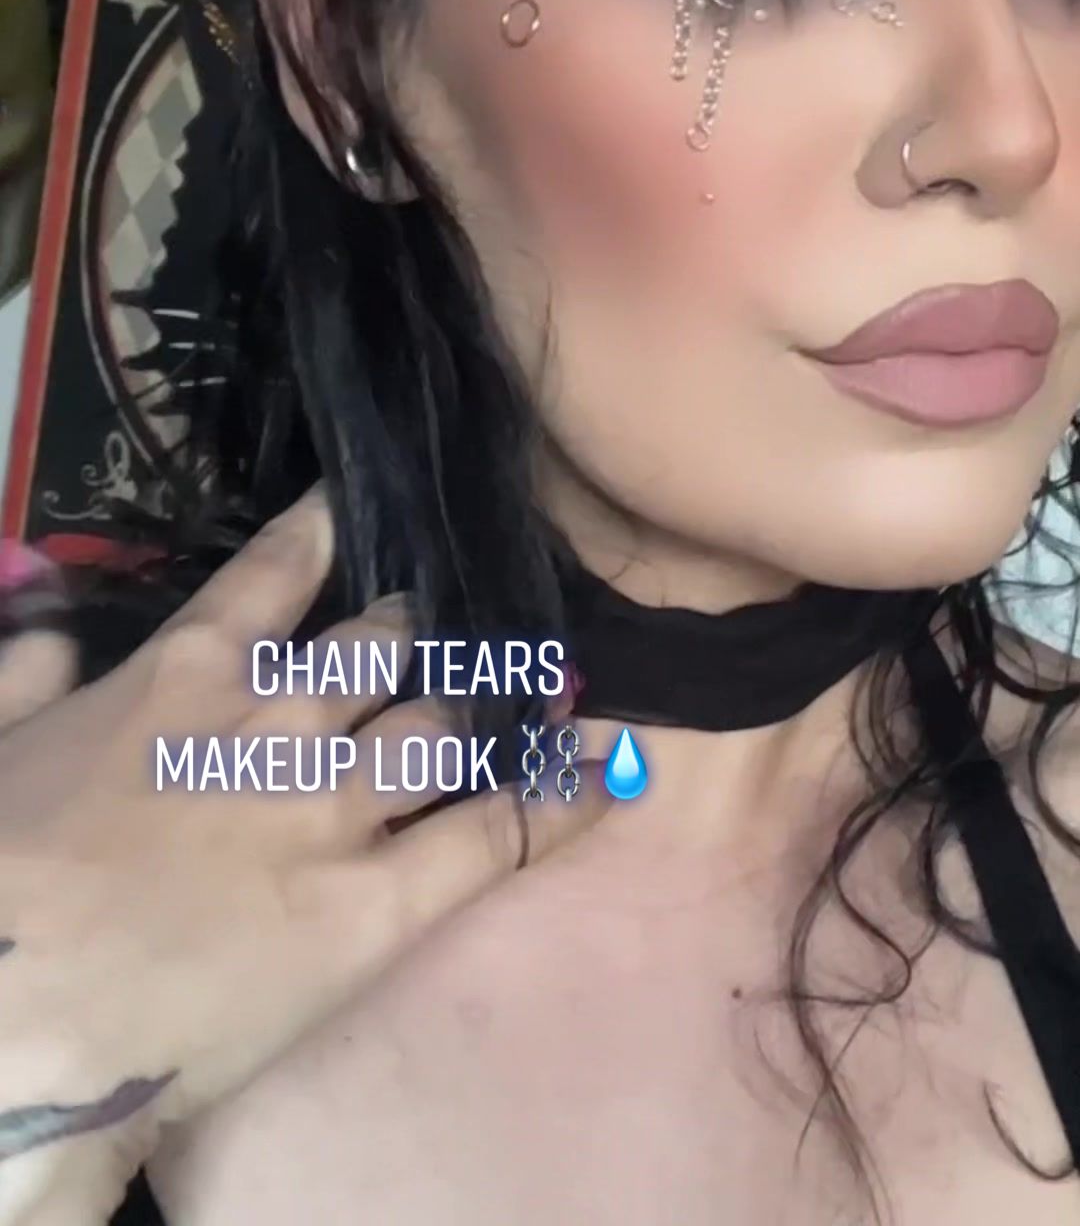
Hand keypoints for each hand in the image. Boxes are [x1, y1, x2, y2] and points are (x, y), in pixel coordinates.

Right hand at [0, 494, 606, 1222]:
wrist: (13, 1003)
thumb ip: (27, 669)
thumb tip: (45, 625)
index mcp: (188, 674)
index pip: (279, 572)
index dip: (328, 530)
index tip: (361, 505)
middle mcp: (283, 720)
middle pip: (386, 648)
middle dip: (427, 632)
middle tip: (463, 622)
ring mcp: (339, 807)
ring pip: (448, 725)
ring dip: (504, 698)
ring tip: (555, 676)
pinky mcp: (378, 903)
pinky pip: (492, 836)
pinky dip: (556, 798)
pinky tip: (607, 767)